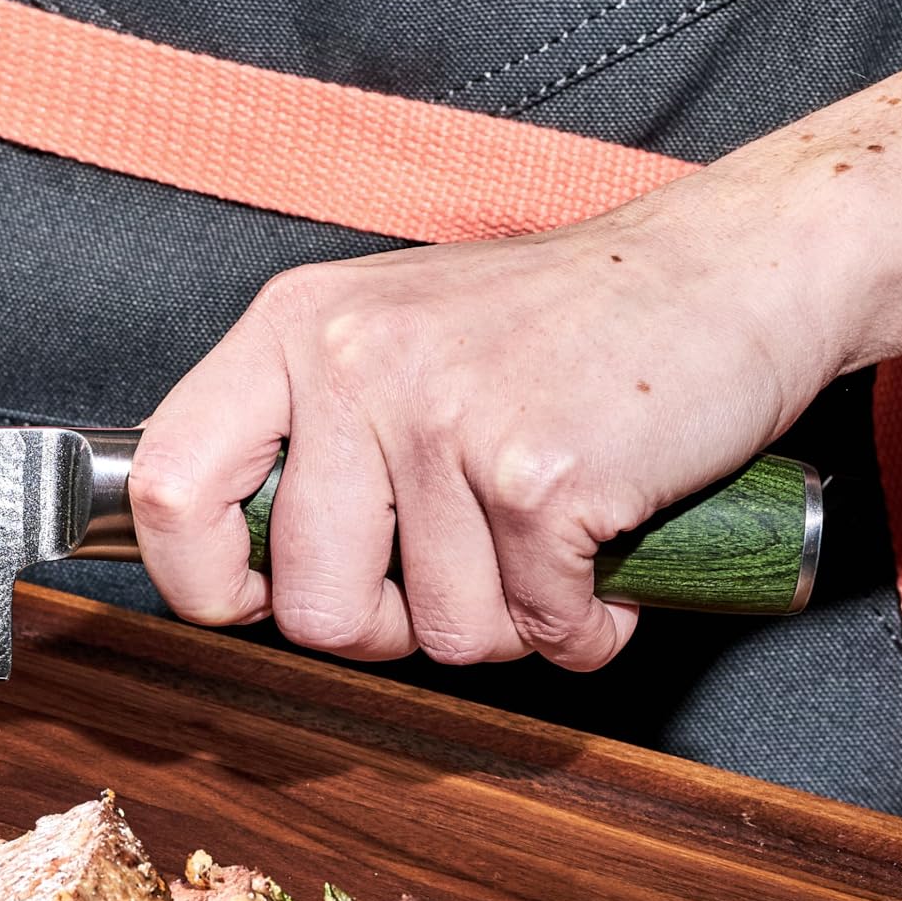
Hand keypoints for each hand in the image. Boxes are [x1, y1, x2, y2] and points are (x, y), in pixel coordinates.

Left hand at [127, 152, 865, 670]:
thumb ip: (305, 437)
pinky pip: (537, 628)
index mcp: (293, 328)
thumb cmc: (561, 327)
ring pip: (438, 634)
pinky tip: (600, 556)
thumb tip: (237, 578)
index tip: (258, 601)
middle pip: (310, 607)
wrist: (735, 266)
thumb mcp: (392, 336)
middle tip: (454, 577)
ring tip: (540, 545)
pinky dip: (583, 623)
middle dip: (390, 630)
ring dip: (506, 624)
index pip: (165, 488)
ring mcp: (444, 417)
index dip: (203, 583)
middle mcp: (352, 362)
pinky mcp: (539, 476)